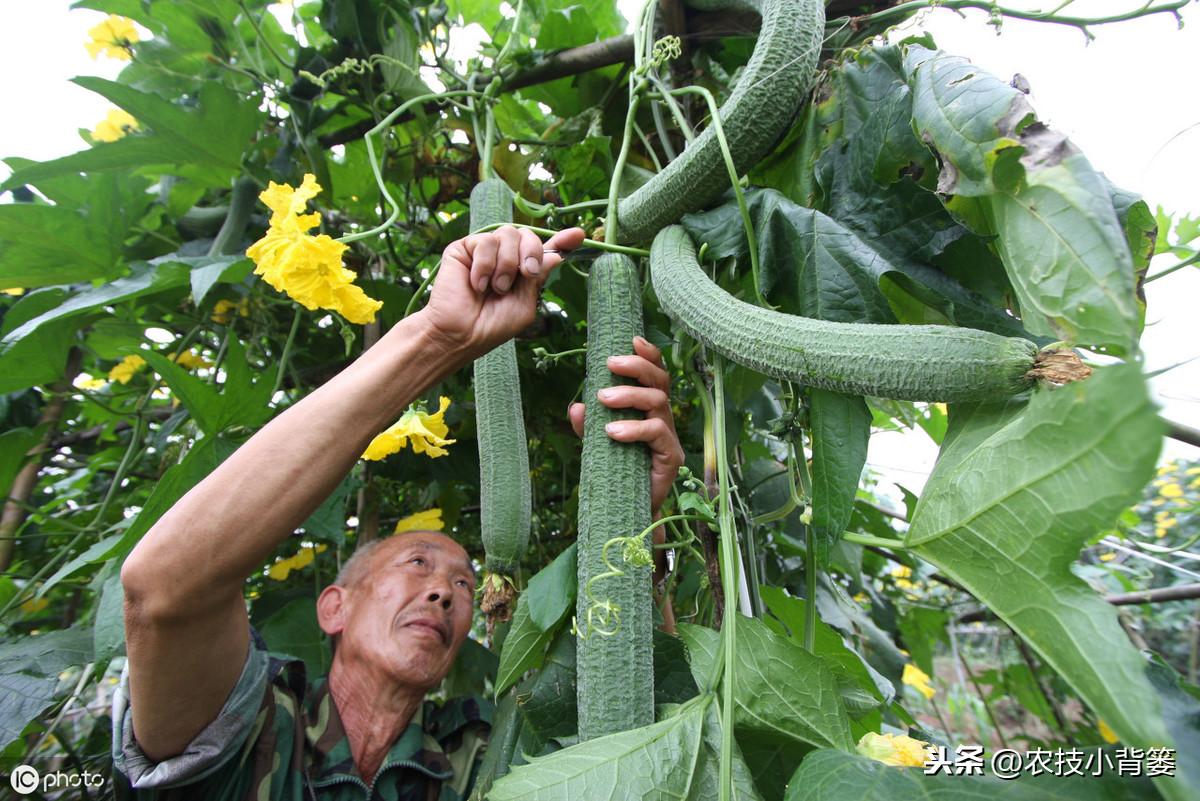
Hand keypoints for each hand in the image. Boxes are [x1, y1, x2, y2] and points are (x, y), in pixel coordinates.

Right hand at [422, 224, 585, 357]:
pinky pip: (485, 241)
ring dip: (506, 264)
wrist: (461, 333)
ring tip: (495, 288)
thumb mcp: (525, 304)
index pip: (545, 250)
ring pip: (508, 234)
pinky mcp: (464, 248)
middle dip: (532, 252)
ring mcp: (485, 251)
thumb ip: (539, 278)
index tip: (579, 234)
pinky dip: (485, 265)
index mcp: (522, 272)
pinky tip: (477, 284)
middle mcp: (505, 258)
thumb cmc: (492, 326)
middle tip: (526, 274)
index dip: (563, 240)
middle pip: (528, 235)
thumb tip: (557, 256)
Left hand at [569, 336, 684, 514]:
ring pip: (658, 402)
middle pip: (660, 382)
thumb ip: (587, 426)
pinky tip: (613, 432)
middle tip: (609, 364)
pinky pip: (657, 433)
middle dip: (636, 367)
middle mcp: (663, 419)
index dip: (648, 355)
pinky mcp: (670, 458)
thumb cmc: (614, 472)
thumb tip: (575, 407)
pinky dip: (635, 428)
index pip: (656, 374)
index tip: (631, 339)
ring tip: (602, 399)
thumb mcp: (594, 445)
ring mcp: (669, 438)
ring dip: (629, 395)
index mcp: (649, 409)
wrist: (627, 511)